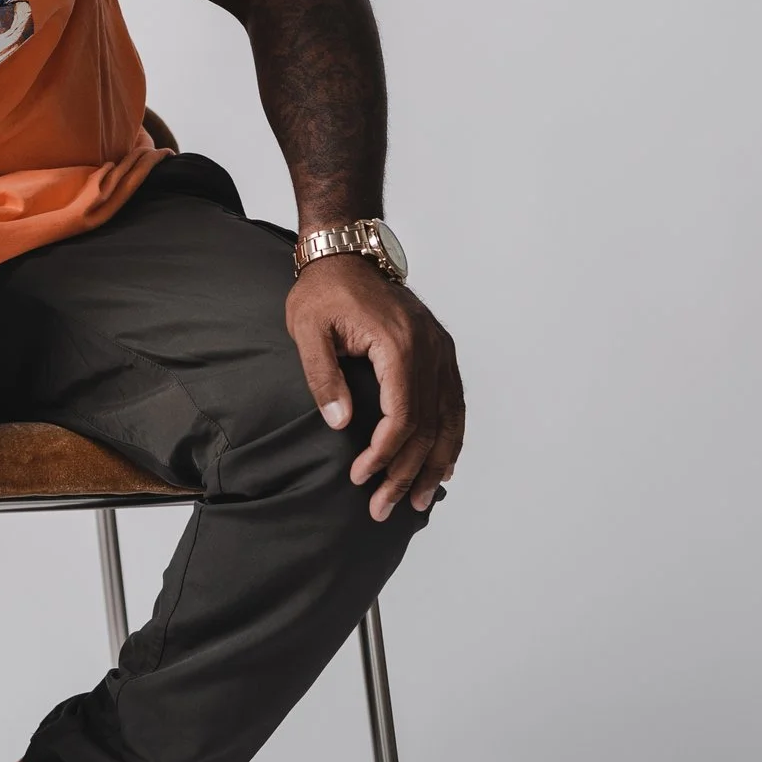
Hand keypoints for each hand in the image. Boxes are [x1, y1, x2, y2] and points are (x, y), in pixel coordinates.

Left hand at [286, 253, 463, 520]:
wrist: (347, 253)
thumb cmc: (323, 290)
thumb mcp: (307, 329)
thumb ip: (323, 376)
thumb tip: (339, 424)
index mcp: (398, 344)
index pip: (402, 415)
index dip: (384, 454)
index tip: (360, 478)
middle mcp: (429, 348)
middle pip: (427, 425)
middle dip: (406, 472)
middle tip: (384, 508)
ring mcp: (440, 349)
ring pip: (448, 419)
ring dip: (434, 464)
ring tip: (418, 500)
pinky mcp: (440, 350)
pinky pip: (453, 402)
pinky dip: (451, 437)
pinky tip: (443, 465)